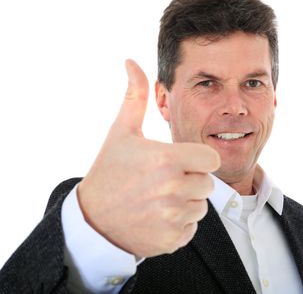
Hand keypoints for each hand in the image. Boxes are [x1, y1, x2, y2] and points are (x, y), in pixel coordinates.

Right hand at [77, 59, 219, 257]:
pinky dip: (179, 223)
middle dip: (191, 179)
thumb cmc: (109, 170)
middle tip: (163, 179)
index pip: (210, 159)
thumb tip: (131, 61)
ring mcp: (172, 218)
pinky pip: (191, 227)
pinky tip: (156, 215)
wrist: (92, 217)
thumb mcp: (121, 131)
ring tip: (158, 197)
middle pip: (207, 183)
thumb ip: (135, 96)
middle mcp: (172, 190)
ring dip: (185, 201)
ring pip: (201, 206)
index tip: (180, 160)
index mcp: (166, 160)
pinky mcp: (171, 240)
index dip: (197, 158)